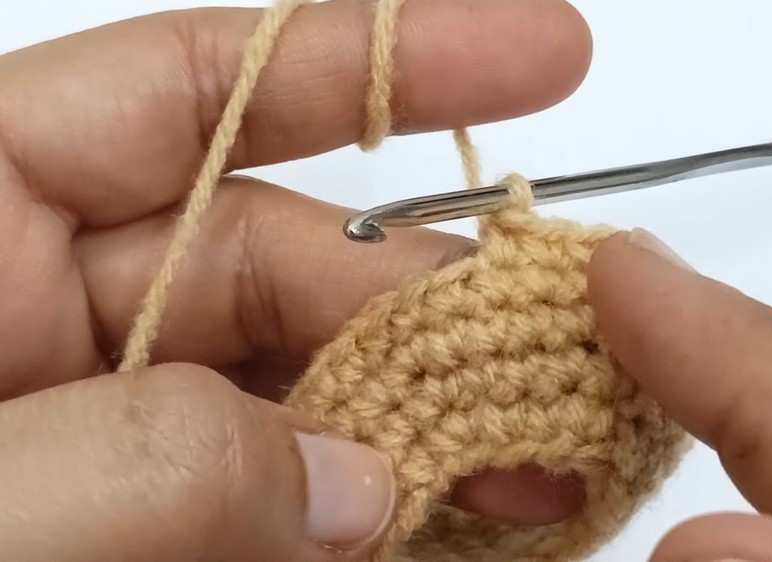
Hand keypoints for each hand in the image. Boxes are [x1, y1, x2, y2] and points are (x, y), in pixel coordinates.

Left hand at [0, 1, 591, 559]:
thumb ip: (157, 463)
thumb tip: (357, 487)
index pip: (197, 87)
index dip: (380, 58)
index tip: (546, 53)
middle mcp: (47, 300)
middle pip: (279, 257)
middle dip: (421, 307)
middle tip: (550, 368)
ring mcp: (97, 412)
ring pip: (291, 380)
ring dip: (405, 425)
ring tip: (519, 475)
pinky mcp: (138, 508)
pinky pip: (268, 485)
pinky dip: (355, 510)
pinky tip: (436, 527)